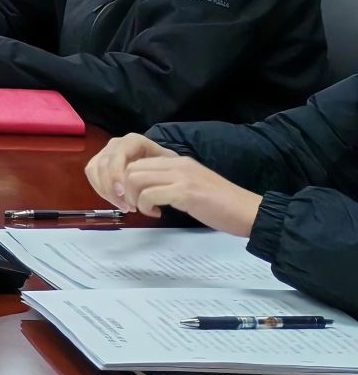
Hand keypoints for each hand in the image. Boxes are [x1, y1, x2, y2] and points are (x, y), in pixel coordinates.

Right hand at [86, 133, 180, 207]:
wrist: (162, 164)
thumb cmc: (167, 165)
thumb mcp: (170, 165)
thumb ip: (160, 173)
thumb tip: (151, 189)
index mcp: (132, 141)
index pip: (116, 155)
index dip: (115, 174)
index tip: (123, 193)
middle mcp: (116, 144)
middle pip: (103, 164)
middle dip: (110, 187)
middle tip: (126, 206)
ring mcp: (106, 152)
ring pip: (94, 170)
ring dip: (106, 191)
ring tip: (124, 207)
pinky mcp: (100, 162)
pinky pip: (92, 175)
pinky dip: (101, 190)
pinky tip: (116, 202)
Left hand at [118, 157, 262, 235]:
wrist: (249, 212)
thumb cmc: (222, 204)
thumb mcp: (191, 185)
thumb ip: (170, 181)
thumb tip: (145, 188)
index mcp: (177, 160)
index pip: (138, 160)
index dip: (128, 180)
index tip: (134, 196)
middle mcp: (177, 163)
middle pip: (131, 168)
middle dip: (126, 189)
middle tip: (135, 206)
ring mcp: (181, 176)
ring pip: (135, 179)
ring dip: (134, 198)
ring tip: (146, 210)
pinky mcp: (186, 192)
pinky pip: (150, 195)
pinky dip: (146, 206)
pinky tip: (157, 214)